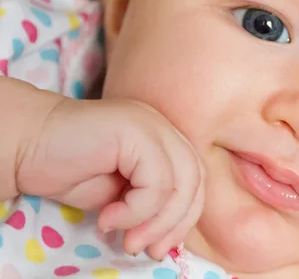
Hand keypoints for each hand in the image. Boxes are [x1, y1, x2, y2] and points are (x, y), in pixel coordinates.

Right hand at [15, 97, 204, 259]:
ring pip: (182, 181)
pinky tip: (108, 218)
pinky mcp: (135, 130)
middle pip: (195, 180)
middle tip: (148, 249)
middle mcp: (164, 128)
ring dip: (157, 221)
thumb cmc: (70, 170)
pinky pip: (156, 181)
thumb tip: (169, 238)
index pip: (196, 181)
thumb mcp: (122, 194)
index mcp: (166, 140)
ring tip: (128, 239)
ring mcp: (152, 125)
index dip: (185, 218)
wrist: (27, 144)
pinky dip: (136, 210)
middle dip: (176, 224)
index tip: (160, 247)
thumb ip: (150, 204)